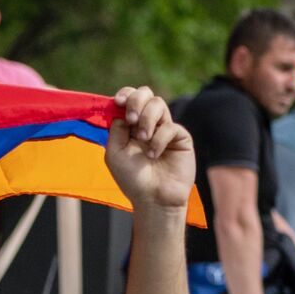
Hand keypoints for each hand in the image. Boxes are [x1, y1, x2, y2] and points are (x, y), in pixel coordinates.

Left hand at [105, 87, 194, 211]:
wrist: (153, 198)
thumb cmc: (132, 179)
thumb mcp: (114, 154)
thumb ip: (116, 129)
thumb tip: (121, 110)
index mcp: (129, 127)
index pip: (129, 100)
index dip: (125, 95)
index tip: (119, 101)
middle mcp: (147, 124)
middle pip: (145, 94)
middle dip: (137, 101)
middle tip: (132, 119)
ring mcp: (164, 129)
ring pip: (158, 104)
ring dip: (147, 119)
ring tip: (143, 139)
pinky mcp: (180, 137)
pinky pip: (170, 126)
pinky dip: (159, 139)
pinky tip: (155, 154)